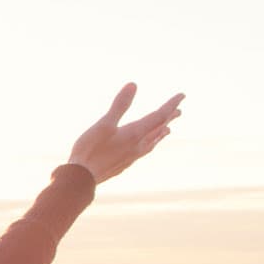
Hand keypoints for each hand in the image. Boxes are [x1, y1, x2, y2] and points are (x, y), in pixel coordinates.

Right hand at [67, 83, 183, 182]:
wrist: (81, 179)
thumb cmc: (90, 150)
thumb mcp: (104, 124)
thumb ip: (119, 105)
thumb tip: (133, 85)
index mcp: (135, 134)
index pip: (159, 116)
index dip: (171, 105)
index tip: (182, 96)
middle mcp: (137, 146)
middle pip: (158, 129)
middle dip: (169, 118)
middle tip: (179, 111)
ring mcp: (131, 157)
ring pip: (152, 143)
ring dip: (160, 134)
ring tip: (167, 130)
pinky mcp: (123, 165)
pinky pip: (143, 152)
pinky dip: (149, 145)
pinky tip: (143, 148)